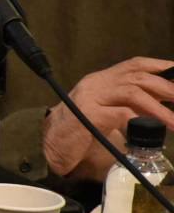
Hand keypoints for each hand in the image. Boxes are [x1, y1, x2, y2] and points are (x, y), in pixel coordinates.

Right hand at [41, 57, 173, 181]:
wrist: (50, 148)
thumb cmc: (81, 132)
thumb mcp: (108, 113)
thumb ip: (130, 106)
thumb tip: (165, 106)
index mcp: (102, 80)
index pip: (135, 65)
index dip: (161, 67)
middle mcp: (96, 84)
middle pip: (137, 77)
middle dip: (167, 89)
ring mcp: (90, 97)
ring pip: (132, 92)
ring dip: (159, 109)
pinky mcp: (87, 115)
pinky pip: (121, 114)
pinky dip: (140, 122)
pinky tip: (151, 132)